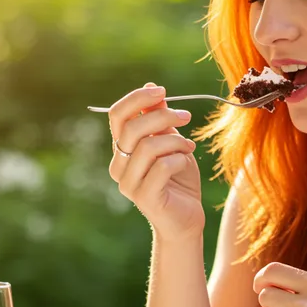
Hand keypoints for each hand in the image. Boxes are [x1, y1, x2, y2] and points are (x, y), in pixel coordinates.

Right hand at [108, 83, 202, 240]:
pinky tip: (186, 163)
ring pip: (148, 147)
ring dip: (175, 141)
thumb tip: (152, 87)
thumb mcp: (170, 143)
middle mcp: (119, 166)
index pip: (117, 116)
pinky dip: (179, 160)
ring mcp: (129, 184)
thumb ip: (159, 119)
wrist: (186, 219)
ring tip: (189, 147)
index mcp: (121, 150)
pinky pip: (162, 167)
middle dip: (163, 116)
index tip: (162, 90)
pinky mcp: (145, 198)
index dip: (137, 99)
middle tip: (186, 118)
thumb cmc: (178, 180)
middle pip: (132, 128)